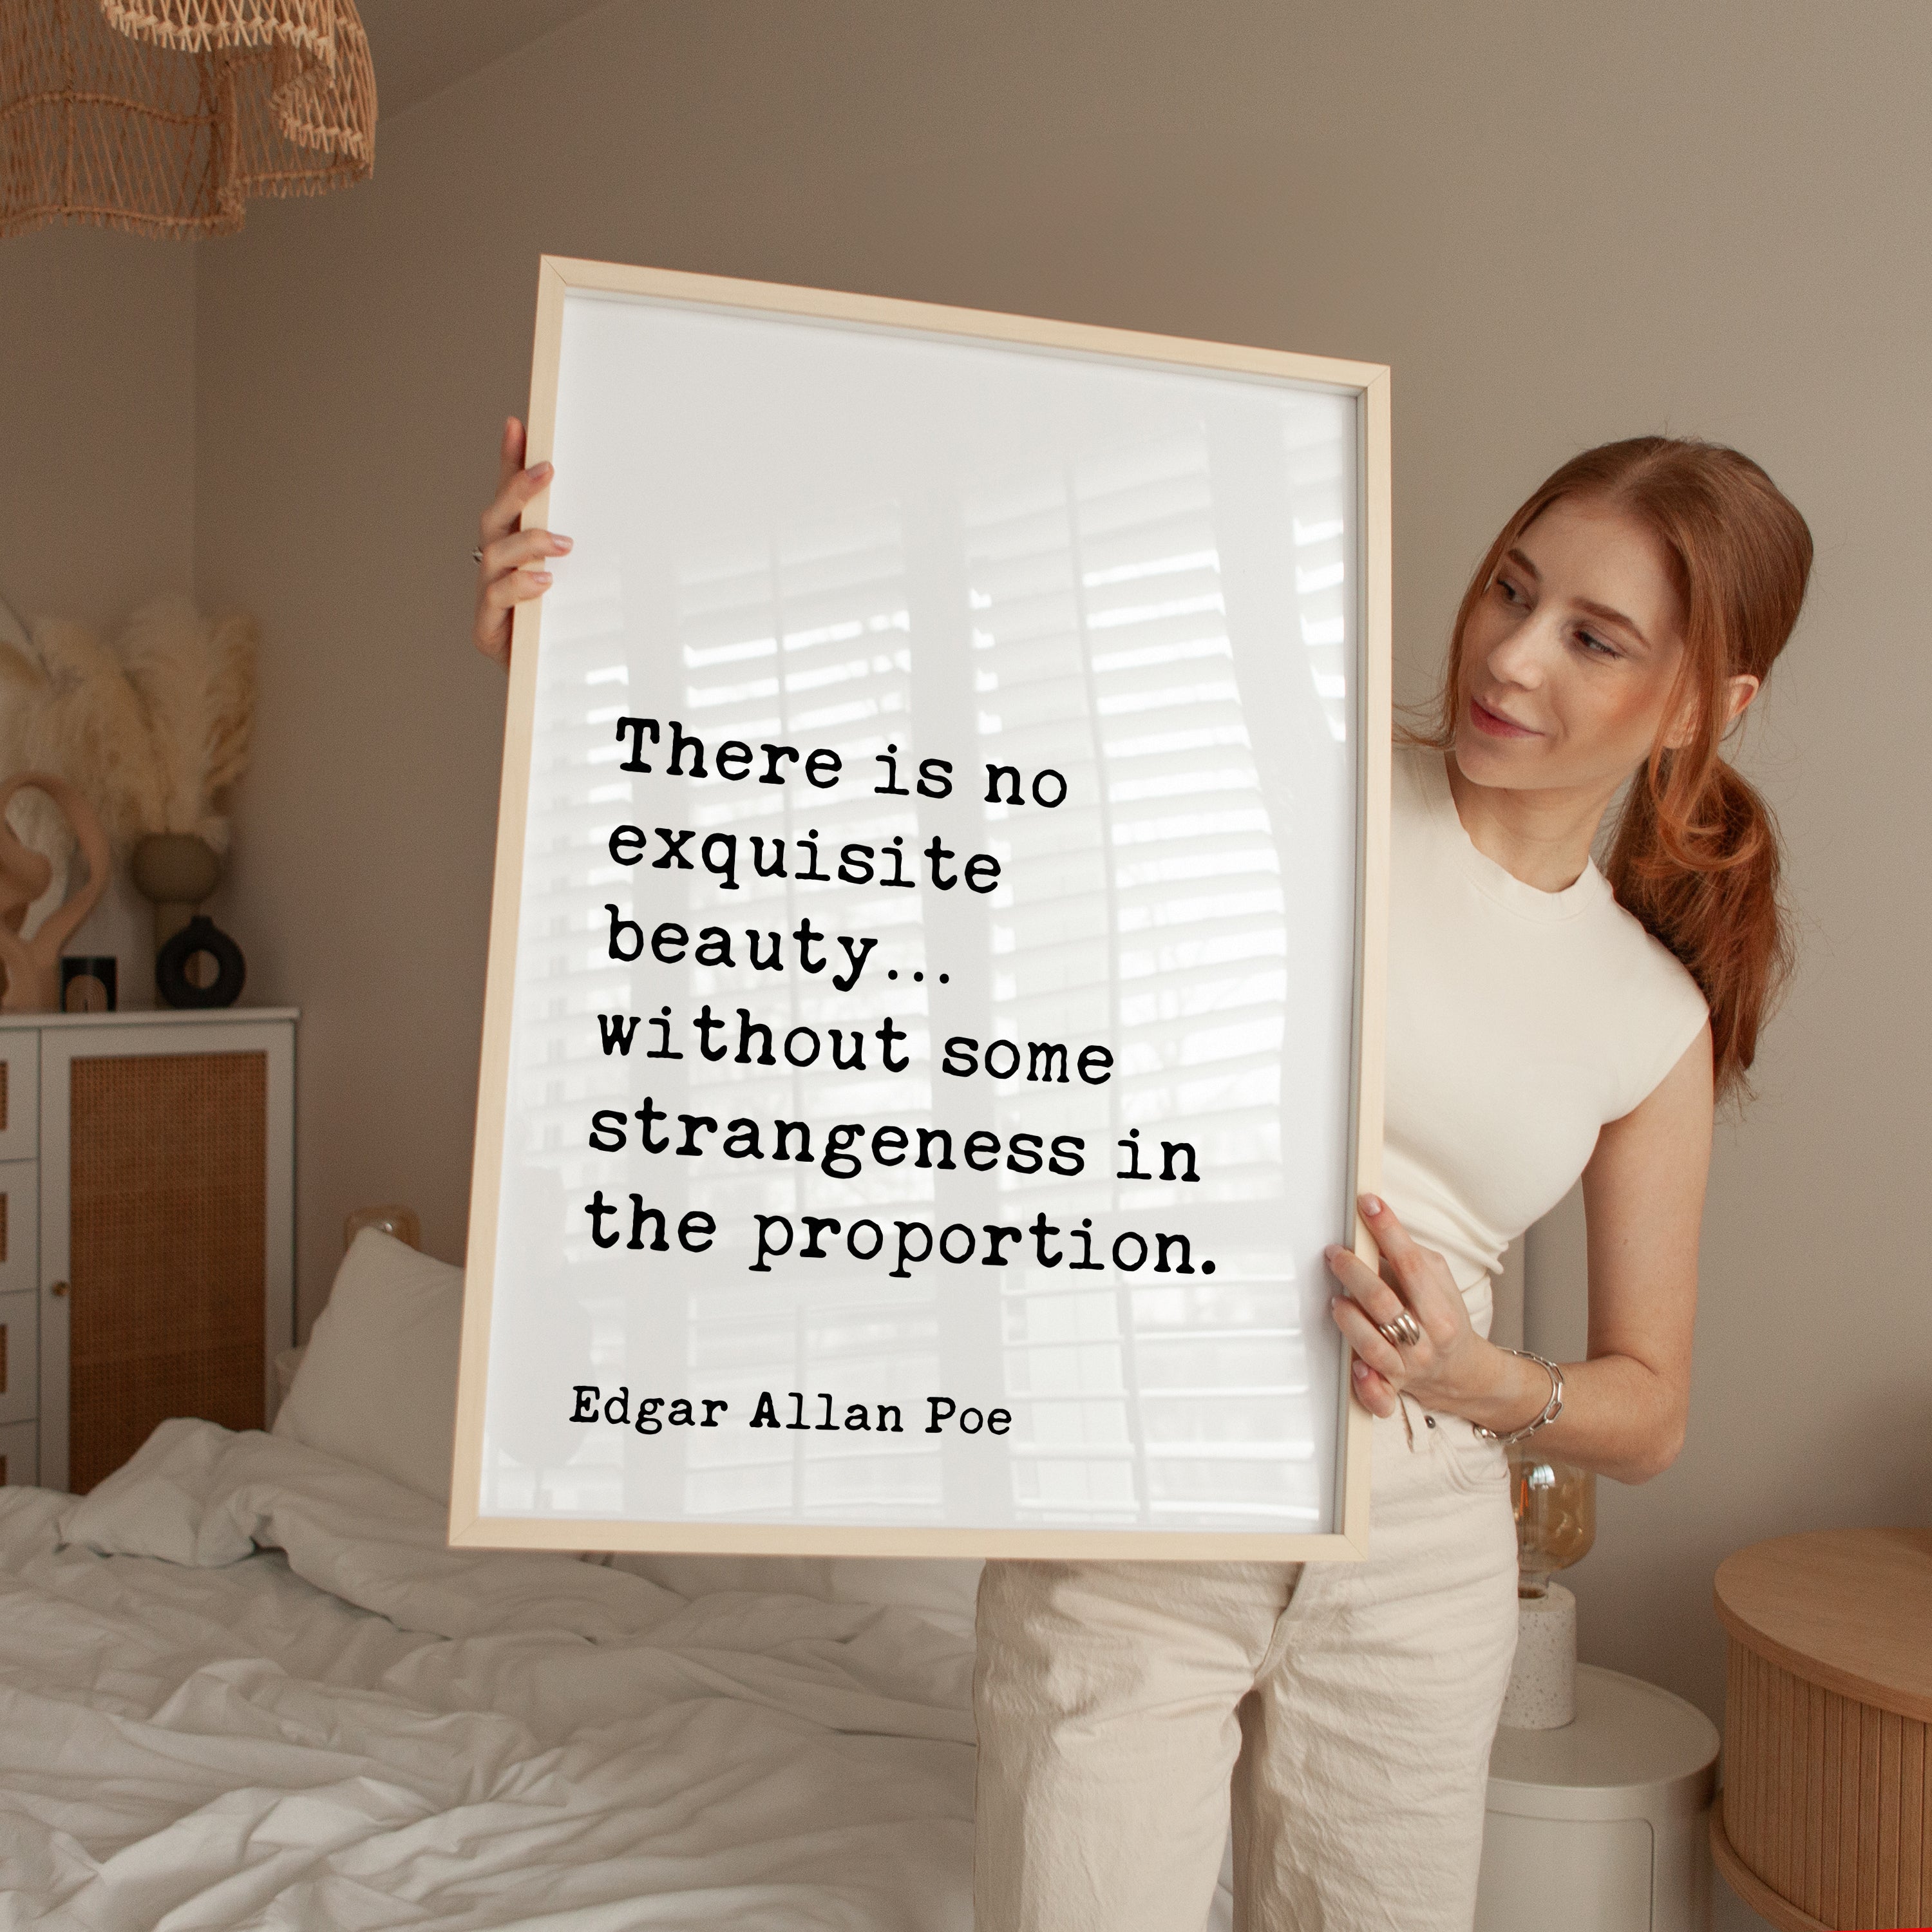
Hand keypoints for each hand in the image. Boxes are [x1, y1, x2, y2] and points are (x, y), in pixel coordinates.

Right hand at [473, 416, 571, 670]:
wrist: (548, 687)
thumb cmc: (564, 629)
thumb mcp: (584, 584)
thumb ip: (589, 550)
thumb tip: (625, 509)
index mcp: (514, 548)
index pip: (508, 496)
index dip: (508, 460)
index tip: (519, 423)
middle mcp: (495, 565)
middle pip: (495, 515)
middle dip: (518, 490)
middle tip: (547, 470)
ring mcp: (487, 595)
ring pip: (495, 553)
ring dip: (528, 542)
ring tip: (561, 543)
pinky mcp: (487, 628)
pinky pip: (497, 598)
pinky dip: (520, 586)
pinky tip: (543, 581)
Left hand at [1325, 1193, 1504, 1420]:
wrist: (1463, 1371)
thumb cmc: (1444, 1318)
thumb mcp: (1439, 1282)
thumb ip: (1411, 1259)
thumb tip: (1374, 1229)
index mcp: (1440, 1309)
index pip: (1411, 1263)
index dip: (1387, 1230)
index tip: (1368, 1204)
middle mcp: (1426, 1340)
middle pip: (1384, 1302)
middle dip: (1354, 1272)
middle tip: (1335, 1254)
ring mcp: (1409, 1368)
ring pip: (1373, 1346)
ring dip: (1349, 1319)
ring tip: (1336, 1299)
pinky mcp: (1393, 1389)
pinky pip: (1379, 1397)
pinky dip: (1366, 1384)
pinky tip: (1356, 1367)